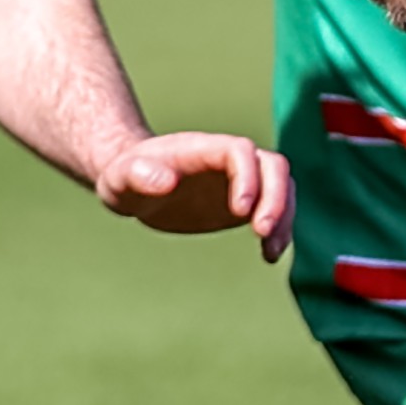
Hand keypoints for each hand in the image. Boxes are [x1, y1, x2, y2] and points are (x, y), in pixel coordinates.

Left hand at [96, 135, 291, 252]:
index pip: (240, 151)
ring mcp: (241, 179)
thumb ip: (139, 175)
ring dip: (285, 217)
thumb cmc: (125, 177)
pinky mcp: (246, 200)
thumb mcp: (121, 178)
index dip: (248, 177)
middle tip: (263, 233)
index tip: (240, 212)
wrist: (135, 183)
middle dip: (276, 198)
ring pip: (282, 186)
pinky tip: (268, 255)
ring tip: (270, 251)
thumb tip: (167, 182)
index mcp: (203, 149)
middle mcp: (229, 160)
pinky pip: (277, 207)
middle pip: (273, 165)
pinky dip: (281, 229)